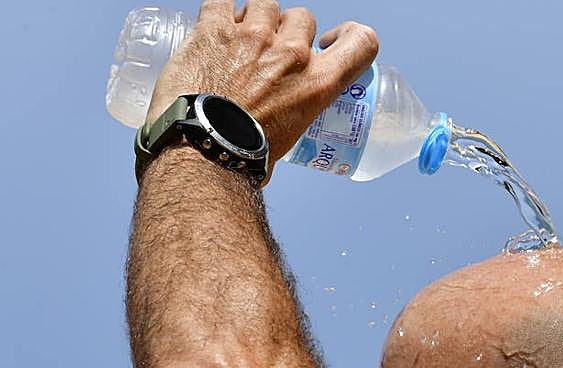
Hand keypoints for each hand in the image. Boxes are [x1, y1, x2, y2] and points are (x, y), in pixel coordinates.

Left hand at [147, 1, 379, 174]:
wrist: (201, 154)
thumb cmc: (242, 157)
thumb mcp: (290, 139)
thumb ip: (293, 112)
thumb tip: (280, 116)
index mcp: (317, 84)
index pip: (361, 42)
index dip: (348, 33)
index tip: (328, 40)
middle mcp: (291, 55)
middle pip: (301, 16)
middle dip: (287, 29)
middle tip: (268, 53)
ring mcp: (252, 38)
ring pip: (263, 3)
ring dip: (253, 18)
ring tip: (236, 43)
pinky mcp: (214, 31)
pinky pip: (220, 1)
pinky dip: (218, 12)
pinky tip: (213, 29)